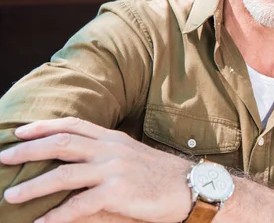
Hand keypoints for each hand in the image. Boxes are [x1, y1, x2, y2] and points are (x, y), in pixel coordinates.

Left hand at [0, 117, 192, 222]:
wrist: (191, 188)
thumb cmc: (162, 176)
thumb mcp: (132, 157)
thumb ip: (106, 156)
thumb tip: (77, 166)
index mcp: (114, 138)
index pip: (74, 124)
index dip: (44, 126)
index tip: (20, 130)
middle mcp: (111, 149)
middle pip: (62, 143)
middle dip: (28, 150)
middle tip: (4, 157)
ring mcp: (114, 170)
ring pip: (63, 174)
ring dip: (33, 186)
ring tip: (11, 197)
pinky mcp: (117, 193)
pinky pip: (77, 206)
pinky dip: (55, 217)